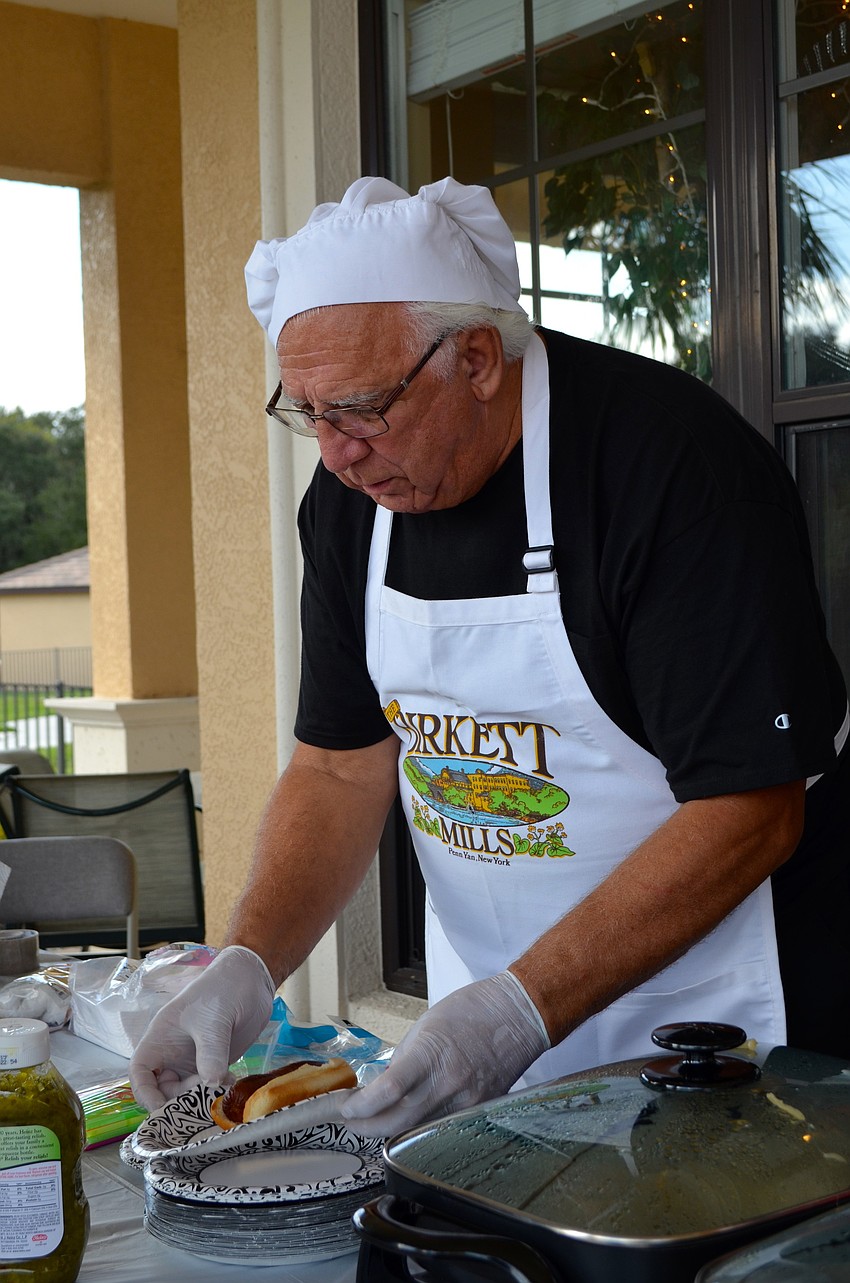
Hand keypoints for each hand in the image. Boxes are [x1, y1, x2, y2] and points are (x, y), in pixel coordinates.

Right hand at [128, 946, 275, 1111]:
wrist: (252, 980)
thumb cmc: (223, 989)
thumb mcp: (213, 1020)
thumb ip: (211, 1052)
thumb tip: (210, 1084)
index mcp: (161, 1038)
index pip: (140, 1072)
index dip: (145, 1093)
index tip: (162, 1108)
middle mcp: (172, 1052)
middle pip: (163, 1089)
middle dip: (179, 1099)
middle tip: (204, 1096)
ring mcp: (193, 1060)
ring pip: (186, 1092)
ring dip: (201, 1098)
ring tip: (222, 1088)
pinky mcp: (213, 1063)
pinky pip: (207, 1088)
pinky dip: (216, 1093)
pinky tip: (232, 1083)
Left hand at [339, 971, 548, 1137]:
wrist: (518, 1014)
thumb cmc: (472, 1011)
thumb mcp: (425, 1025)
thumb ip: (404, 1058)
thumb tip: (384, 1084)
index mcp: (430, 1055)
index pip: (387, 1091)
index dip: (359, 1107)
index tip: (344, 1108)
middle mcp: (448, 1084)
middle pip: (396, 1122)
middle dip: (365, 1126)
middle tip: (350, 1121)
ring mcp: (466, 1103)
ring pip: (417, 1132)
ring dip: (389, 1130)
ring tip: (372, 1122)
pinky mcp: (479, 1112)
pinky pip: (441, 1129)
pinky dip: (419, 1129)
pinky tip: (407, 1122)